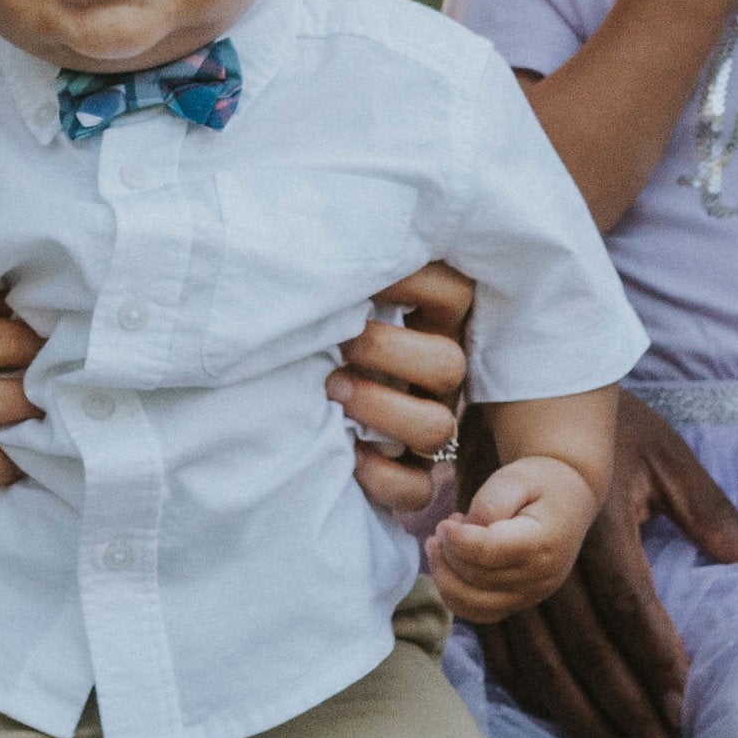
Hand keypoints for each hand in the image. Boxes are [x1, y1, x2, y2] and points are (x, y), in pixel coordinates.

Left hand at [329, 261, 473, 516]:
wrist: (283, 402)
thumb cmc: (314, 329)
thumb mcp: (338, 297)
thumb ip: (347, 279)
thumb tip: (319, 248)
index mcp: (428, 322)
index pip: (454, 293)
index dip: (416, 282)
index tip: (366, 277)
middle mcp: (435, 374)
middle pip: (447, 364)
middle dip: (388, 351)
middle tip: (341, 343)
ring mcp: (425, 423)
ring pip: (437, 427)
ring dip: (383, 409)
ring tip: (334, 392)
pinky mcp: (408, 474)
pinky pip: (416, 488)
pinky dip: (383, 478)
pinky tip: (350, 456)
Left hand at [431, 453, 597, 621]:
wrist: (568, 498)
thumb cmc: (538, 483)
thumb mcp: (515, 478)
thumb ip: (489, 504)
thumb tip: (463, 535)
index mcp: (542, 542)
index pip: (488, 553)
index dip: (457, 540)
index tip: (444, 523)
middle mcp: (541, 576)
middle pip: (477, 577)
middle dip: (448, 553)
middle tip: (443, 528)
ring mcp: (533, 594)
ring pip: (474, 603)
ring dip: (445, 577)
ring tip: (439, 547)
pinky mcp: (522, 601)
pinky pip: (481, 613)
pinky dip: (456, 597)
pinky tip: (449, 568)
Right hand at [474, 391, 737, 737]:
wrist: (521, 386)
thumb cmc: (606, 423)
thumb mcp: (667, 455)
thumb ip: (713, 514)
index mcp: (595, 518)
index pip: (630, 609)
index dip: (657, 666)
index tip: (685, 714)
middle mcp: (544, 550)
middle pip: (584, 651)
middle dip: (625, 714)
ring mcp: (504, 566)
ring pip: (539, 663)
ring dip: (580, 720)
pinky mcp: (479, 575)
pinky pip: (501, 650)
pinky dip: (530, 695)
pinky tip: (561, 725)